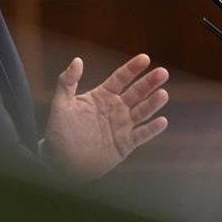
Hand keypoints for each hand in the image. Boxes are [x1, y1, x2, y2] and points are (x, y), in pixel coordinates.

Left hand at [43, 54, 169, 179]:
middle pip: (136, 92)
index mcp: (102, 96)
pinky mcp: (125, 144)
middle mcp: (115, 109)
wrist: (61, 162)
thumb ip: (67, 81)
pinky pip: (141, 135)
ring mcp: (121, 126)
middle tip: (162, 72)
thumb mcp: (60, 104)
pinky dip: (152, 129)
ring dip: (153, 103)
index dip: (132, 68)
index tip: (145, 58)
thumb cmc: (59, 132)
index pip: (120, 78)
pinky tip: (162, 121)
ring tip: (163, 94)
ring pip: (142, 112)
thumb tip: (77, 60)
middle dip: (149, 82)